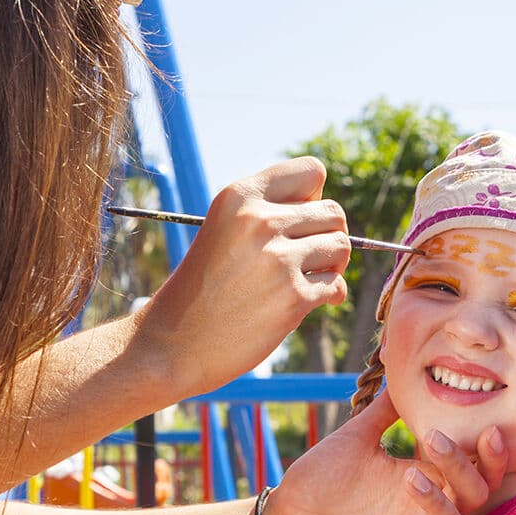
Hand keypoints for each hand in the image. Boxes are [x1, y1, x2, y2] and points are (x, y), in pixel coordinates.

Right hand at [133, 158, 348, 395]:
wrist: (174, 343)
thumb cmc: (203, 287)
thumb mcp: (224, 230)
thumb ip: (269, 213)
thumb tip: (332, 218)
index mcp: (239, 196)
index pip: (312, 171)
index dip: (313, 198)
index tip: (296, 223)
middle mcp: (259, 221)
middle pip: (333, 212)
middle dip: (327, 236)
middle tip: (305, 259)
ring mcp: (278, 259)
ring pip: (341, 247)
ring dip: (332, 266)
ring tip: (306, 279)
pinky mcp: (293, 298)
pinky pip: (336, 285)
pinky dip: (329, 294)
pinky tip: (305, 302)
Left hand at [260, 388, 507, 514]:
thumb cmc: (320, 479)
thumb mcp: (354, 439)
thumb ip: (383, 412)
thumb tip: (398, 368)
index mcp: (425, 477)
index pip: (473, 468)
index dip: (489, 454)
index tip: (488, 429)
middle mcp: (427, 510)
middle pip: (475, 495)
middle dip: (464, 468)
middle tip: (433, 440)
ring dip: (441, 503)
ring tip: (408, 477)